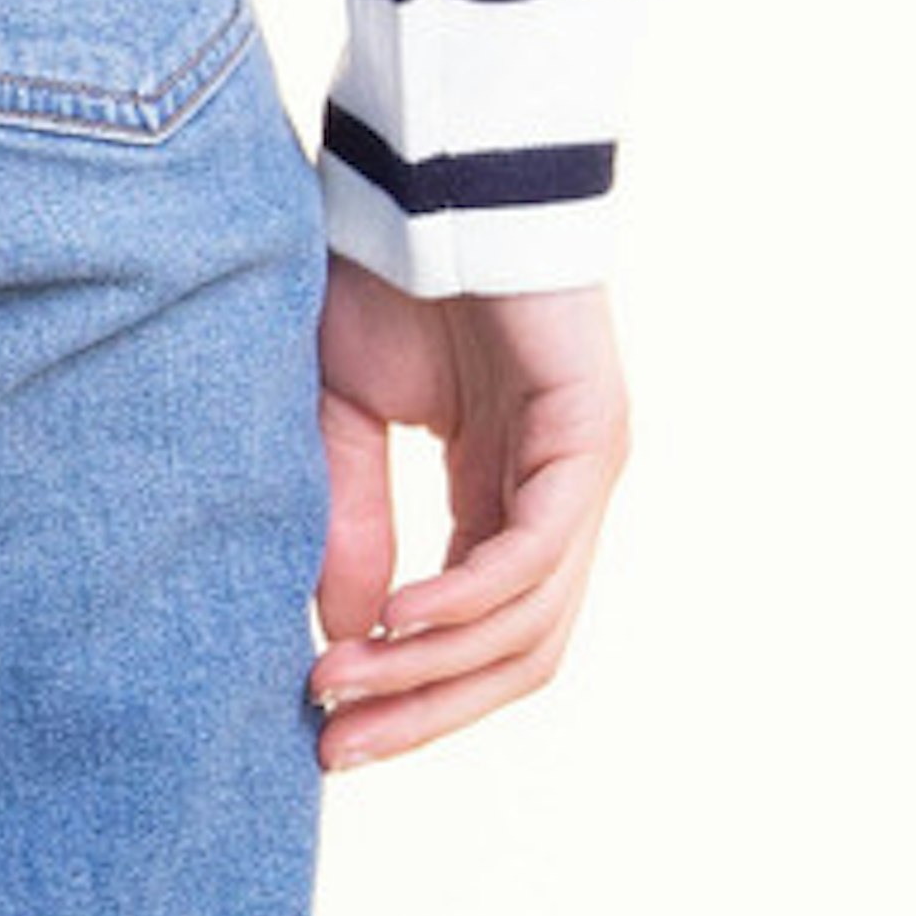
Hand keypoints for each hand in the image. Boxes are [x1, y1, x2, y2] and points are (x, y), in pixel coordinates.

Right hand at [308, 251, 628, 769]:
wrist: (429, 169)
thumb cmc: (385, 270)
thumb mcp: (345, 412)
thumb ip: (353, 519)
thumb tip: (346, 638)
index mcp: (504, 495)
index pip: (479, 635)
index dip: (407, 692)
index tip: (321, 730)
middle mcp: (556, 499)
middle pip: (513, 656)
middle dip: (424, 710)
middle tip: (338, 746)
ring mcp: (585, 473)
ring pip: (527, 623)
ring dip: (434, 667)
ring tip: (348, 682)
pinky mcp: (593, 439)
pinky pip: (532, 555)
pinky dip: (466, 600)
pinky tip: (397, 619)